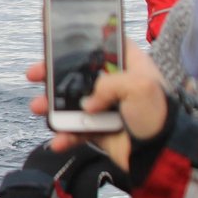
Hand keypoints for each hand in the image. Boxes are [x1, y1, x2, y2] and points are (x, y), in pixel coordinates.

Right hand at [27, 39, 167, 169]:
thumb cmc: (159, 116)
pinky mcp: (100, 130)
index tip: (61, 42)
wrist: (162, 154)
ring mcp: (106, 108)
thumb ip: (108, 85)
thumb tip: (88, 104)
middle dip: (54, 75)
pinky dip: (65, 135)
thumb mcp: (139, 86)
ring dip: (52, 106)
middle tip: (35, 74)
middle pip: (79, 73)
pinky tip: (59, 140)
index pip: (106, 47)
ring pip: (71, 102)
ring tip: (39, 108)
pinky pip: (75, 130)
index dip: (85, 42)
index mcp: (131, 68)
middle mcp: (117, 85)